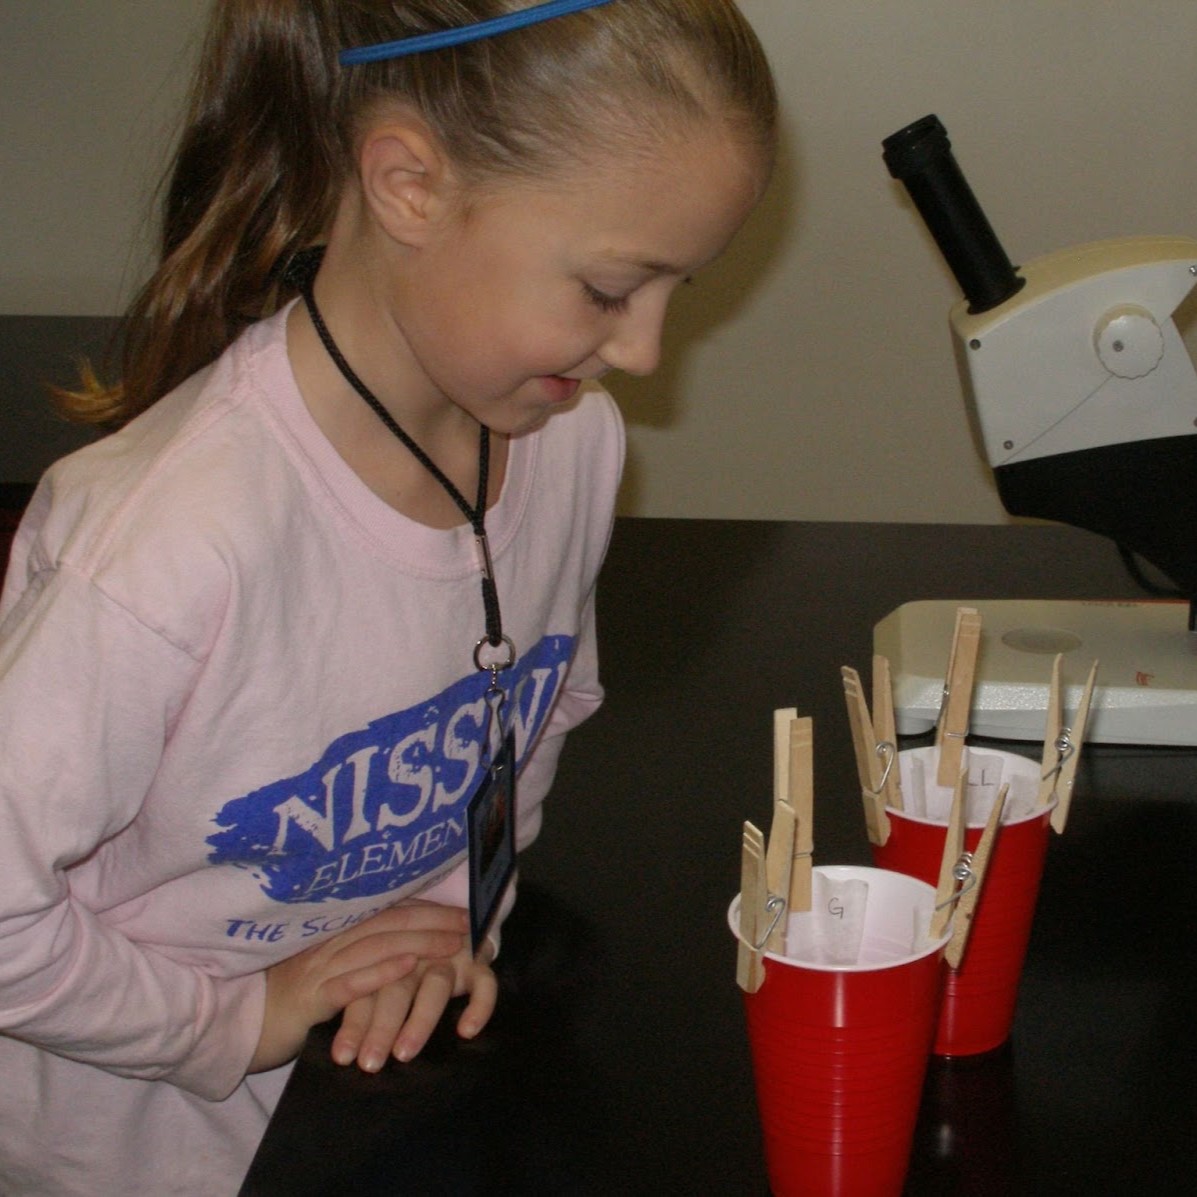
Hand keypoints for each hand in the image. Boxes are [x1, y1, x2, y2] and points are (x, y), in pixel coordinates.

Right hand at [249, 902, 468, 1072]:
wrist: (229, 1029)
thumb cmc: (279, 1003)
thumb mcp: (317, 972)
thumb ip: (347, 956)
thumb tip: (392, 947)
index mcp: (329, 936)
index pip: (383, 914)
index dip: (423, 909)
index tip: (458, 910)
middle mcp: (324, 945)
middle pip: (385, 924)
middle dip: (430, 921)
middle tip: (468, 922)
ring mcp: (316, 969)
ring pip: (373, 948)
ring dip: (417, 941)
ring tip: (451, 941)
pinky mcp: (308, 1000)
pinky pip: (348, 984)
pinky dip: (380, 973)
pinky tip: (407, 966)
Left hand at [330, 934, 497, 1071]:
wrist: (457, 927)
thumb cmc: (410, 965)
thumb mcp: (383, 980)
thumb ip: (363, 1005)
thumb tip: (339, 1053)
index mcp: (386, 957)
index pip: (367, 989)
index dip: (354, 1023)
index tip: (342, 1057)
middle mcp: (417, 955)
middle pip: (397, 988)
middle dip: (381, 1026)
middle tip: (369, 1064)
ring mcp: (449, 956)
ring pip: (436, 984)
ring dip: (420, 1018)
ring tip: (404, 1054)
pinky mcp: (479, 961)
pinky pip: (484, 983)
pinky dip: (479, 1005)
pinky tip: (467, 1031)